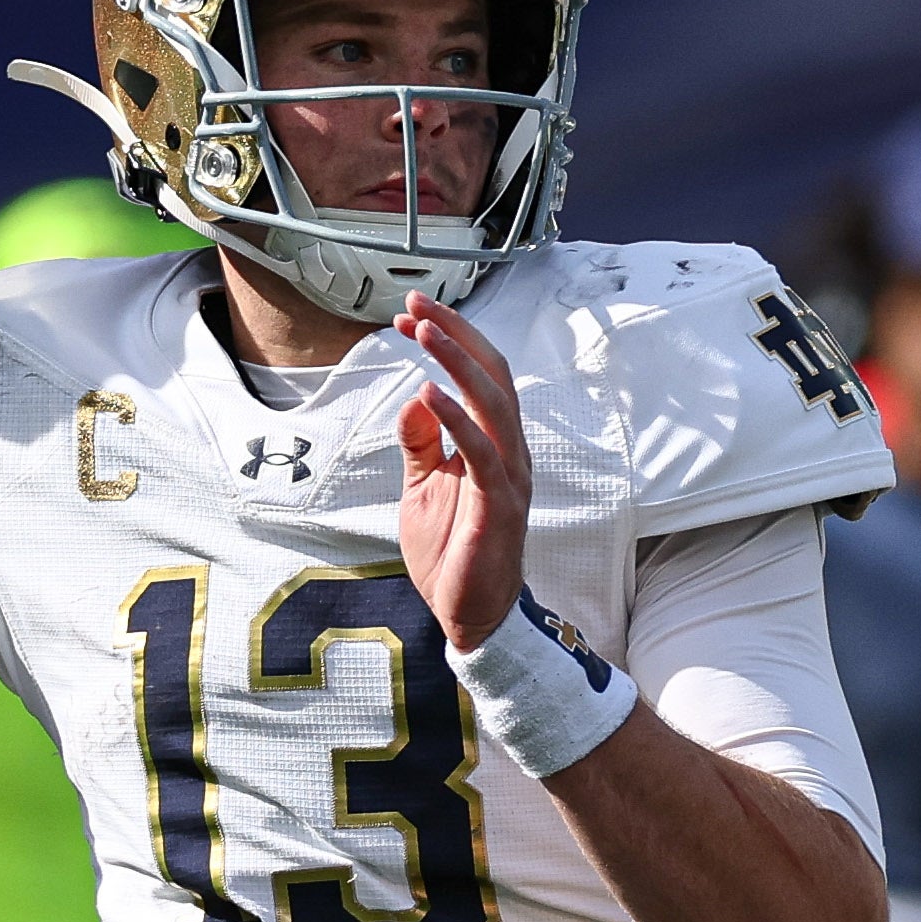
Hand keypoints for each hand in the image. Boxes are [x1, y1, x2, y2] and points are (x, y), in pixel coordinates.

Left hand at [391, 291, 534, 648]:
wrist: (467, 615)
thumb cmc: (451, 552)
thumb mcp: (422, 488)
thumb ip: (420, 443)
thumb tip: (415, 398)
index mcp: (493, 444)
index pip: (481, 377)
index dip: (451, 340)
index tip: (411, 315)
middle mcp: (509, 452)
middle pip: (492, 376)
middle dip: (455, 335)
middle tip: (417, 306)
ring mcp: (509, 477)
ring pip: (493, 403)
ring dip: (457, 362)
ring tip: (424, 330)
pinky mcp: (499, 506)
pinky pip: (482, 453)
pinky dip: (457, 419)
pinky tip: (429, 393)